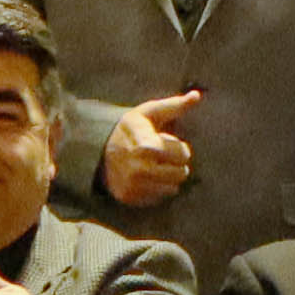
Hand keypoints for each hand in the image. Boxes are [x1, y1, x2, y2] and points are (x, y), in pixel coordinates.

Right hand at [100, 89, 205, 208]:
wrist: (98, 148)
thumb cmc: (131, 128)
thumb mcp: (149, 112)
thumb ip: (175, 105)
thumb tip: (197, 95)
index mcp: (146, 145)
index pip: (183, 154)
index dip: (179, 148)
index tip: (167, 142)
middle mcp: (139, 168)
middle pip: (181, 173)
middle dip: (177, 163)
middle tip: (164, 155)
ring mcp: (133, 185)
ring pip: (173, 187)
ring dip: (169, 177)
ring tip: (156, 165)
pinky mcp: (130, 198)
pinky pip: (159, 198)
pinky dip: (158, 188)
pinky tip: (148, 177)